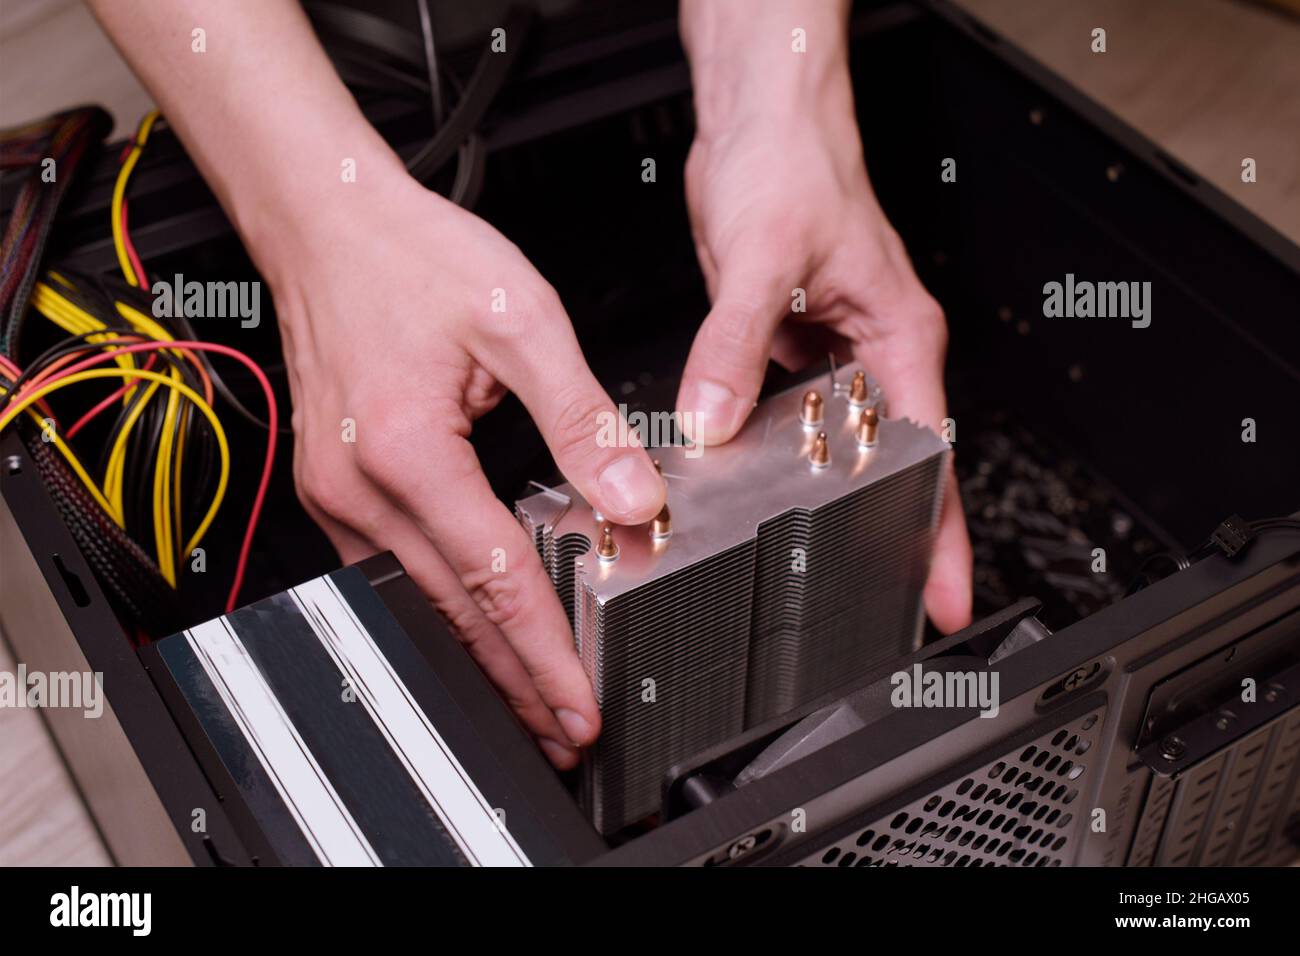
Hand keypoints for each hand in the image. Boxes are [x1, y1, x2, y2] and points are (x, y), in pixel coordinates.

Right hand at [266, 175, 665, 766]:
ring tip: (527, 696)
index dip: (544, 650)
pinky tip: (474, 623)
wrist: (328, 221)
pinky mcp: (334, 484)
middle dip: (513, 679)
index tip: (577, 702)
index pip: (495, 579)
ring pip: (418, 599)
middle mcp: (360, 485)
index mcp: (408, 451)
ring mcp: (337, 491)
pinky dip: (440, 605)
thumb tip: (632, 493)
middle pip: (453, 610)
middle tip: (559, 730)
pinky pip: (391, 567)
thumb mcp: (520, 323)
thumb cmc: (411, 257)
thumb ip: (581, 418)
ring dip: (476, 652)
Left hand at [678, 96, 972, 632]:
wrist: (760, 120)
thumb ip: (734, 347)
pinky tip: (751, 483)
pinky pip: (790, 417)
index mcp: (901, 338)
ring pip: (837, 446)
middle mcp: (875, 352)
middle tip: (876, 605)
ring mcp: (831, 351)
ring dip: (827, 498)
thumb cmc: (794, 164)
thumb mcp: (762, 261)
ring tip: (815, 564)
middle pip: (891, 463)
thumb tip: (712, 419)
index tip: (940, 592)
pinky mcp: (788, 343)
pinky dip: (774, 453)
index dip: (936, 530)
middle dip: (889, 534)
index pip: (930, 454)